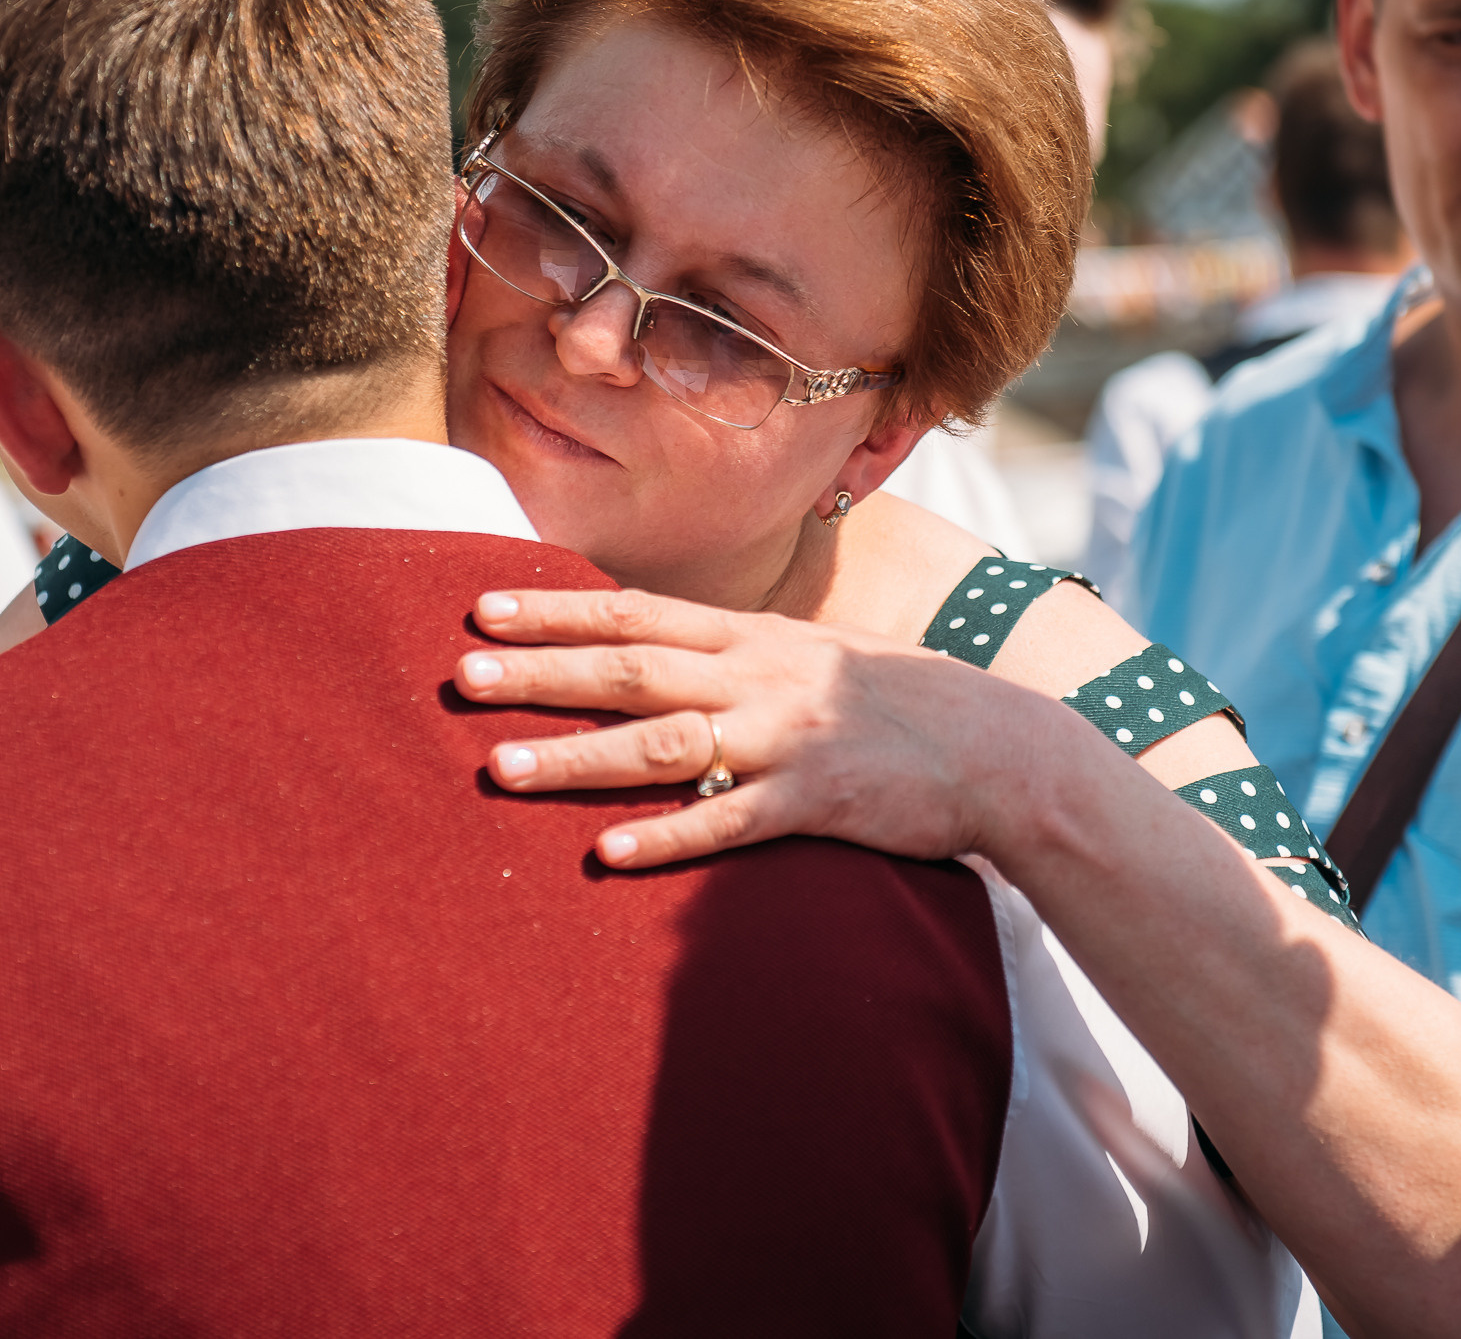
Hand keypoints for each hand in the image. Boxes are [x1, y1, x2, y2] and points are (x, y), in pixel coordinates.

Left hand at [453, 587, 1104, 869]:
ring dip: (575, 758)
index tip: (481, 606)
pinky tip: (608, 854)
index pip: (636, 612)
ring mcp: (785, 739)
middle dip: (540, 673)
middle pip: (631, 669)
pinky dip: (666, 839)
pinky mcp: (815, 803)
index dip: (555, 611)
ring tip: (498, 768)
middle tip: (460, 675)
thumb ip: (738, 654)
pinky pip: (728, 824)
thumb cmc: (901, 702)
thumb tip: (665, 650)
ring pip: (661, 747)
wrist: (1000, 746)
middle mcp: (758, 678)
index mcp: (753, 638)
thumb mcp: (815, 655)